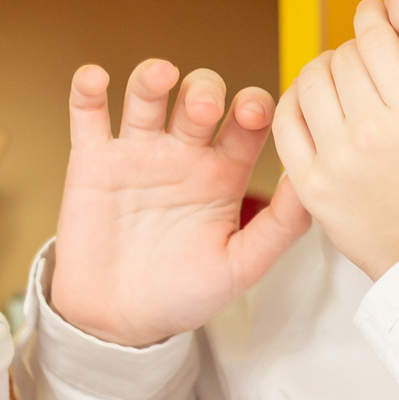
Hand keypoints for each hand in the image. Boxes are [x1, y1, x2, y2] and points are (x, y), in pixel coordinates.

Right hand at [49, 58, 310, 346]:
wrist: (119, 322)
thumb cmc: (182, 296)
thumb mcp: (241, 266)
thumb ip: (280, 227)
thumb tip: (310, 182)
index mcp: (223, 173)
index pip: (246, 120)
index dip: (253, 105)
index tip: (253, 112)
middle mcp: (183, 155)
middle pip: (198, 95)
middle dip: (204, 90)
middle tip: (203, 110)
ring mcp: (136, 154)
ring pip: (146, 94)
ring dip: (152, 77)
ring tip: (160, 77)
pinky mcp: (91, 161)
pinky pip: (88, 114)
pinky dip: (87, 88)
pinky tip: (96, 79)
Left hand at [272, 1, 398, 281]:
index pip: (375, 41)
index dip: (371, 17)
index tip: (372, 14)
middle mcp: (368, 134)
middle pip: (341, 58)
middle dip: (353, 46)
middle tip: (366, 56)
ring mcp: (334, 161)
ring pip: (308, 82)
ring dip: (321, 68)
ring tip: (338, 76)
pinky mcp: (310, 185)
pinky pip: (285, 123)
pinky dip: (293, 101)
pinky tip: (311, 101)